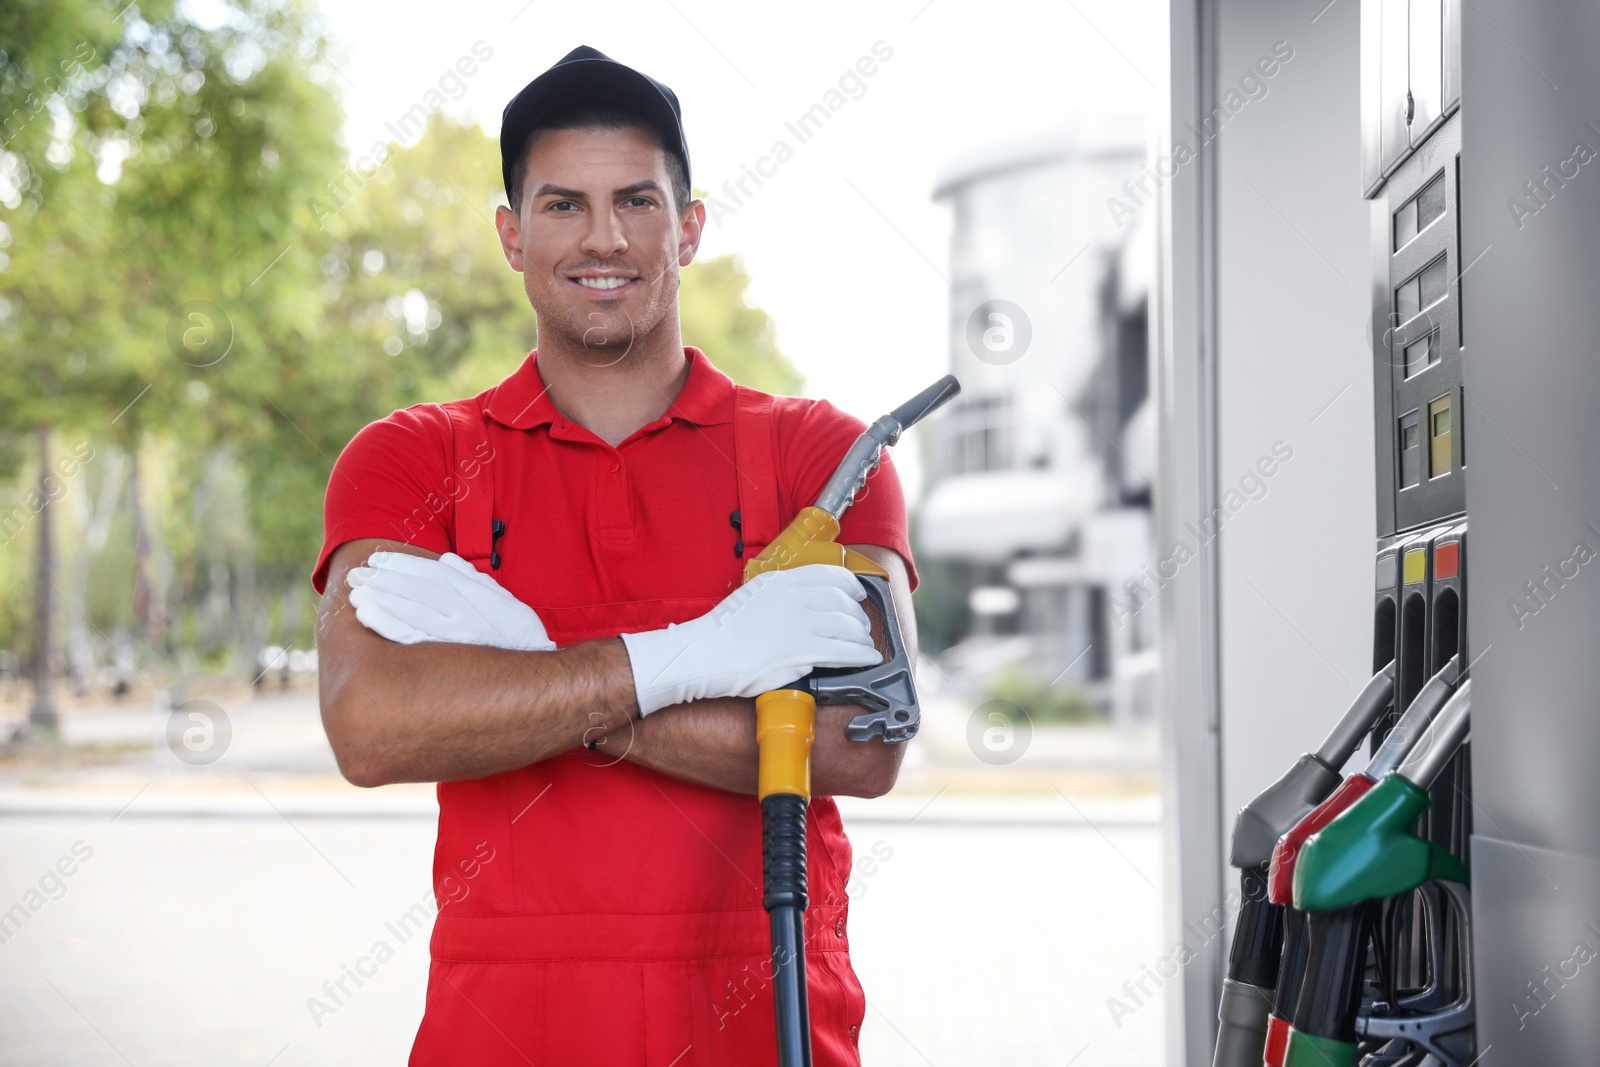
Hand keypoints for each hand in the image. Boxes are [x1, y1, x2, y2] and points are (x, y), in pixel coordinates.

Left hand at [345, 551, 556, 651]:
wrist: (536, 675)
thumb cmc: (516, 635)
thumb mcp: (502, 599)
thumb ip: (474, 579)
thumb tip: (448, 560)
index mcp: (474, 594)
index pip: (430, 573)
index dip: (402, 565)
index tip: (378, 560)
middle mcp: (462, 610)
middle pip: (414, 589)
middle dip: (383, 580)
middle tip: (357, 575)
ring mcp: (453, 634)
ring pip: (408, 610)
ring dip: (379, 599)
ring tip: (356, 594)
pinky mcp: (446, 657)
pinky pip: (410, 637)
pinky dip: (387, 624)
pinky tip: (369, 617)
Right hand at [619, 564, 880, 716]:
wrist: (704, 653)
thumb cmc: (722, 631)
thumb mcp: (752, 596)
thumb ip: (779, 596)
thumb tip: (804, 606)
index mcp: (782, 581)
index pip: (829, 575)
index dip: (851, 586)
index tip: (857, 594)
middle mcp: (794, 597)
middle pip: (843, 601)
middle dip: (858, 614)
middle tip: (862, 625)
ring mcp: (799, 623)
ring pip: (847, 626)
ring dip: (862, 636)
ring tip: (866, 644)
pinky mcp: (802, 650)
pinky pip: (845, 651)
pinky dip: (862, 654)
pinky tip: (869, 658)